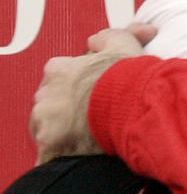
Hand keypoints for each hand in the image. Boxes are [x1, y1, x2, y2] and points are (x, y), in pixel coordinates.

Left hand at [30, 24, 155, 164]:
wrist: (133, 104)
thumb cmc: (128, 77)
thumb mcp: (123, 45)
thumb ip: (108, 38)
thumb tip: (98, 39)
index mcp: (59, 68)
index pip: (59, 77)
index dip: (78, 87)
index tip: (93, 95)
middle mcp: (46, 92)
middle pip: (51, 104)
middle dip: (67, 110)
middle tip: (92, 118)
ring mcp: (46, 118)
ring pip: (47, 128)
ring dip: (62, 133)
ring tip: (88, 139)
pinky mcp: (50, 142)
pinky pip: (49, 154)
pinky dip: (61, 155)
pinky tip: (78, 155)